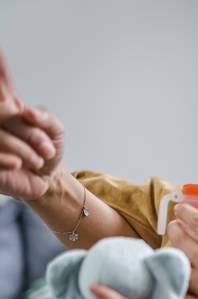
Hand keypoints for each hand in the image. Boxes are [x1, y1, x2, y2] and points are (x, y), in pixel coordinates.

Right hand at [0, 51, 64, 199]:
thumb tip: (27, 112)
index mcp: (9, 106)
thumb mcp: (56, 131)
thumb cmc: (48, 151)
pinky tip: (16, 165)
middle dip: (30, 133)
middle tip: (47, 149)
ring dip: (24, 149)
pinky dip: (6, 158)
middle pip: (4, 113)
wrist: (46, 180)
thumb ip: (46, 118)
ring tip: (38, 160)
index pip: (1, 83)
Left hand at [167, 203, 197, 298]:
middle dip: (174, 229)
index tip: (180, 210)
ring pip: (174, 266)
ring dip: (170, 256)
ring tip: (171, 253)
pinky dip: (174, 286)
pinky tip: (173, 280)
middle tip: (174, 227)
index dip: (185, 212)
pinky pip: (179, 295)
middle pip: (180, 240)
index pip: (197, 221)